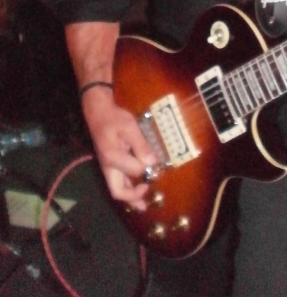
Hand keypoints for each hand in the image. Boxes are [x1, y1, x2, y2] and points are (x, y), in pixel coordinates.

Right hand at [81, 88, 157, 209]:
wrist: (98, 113)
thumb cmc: (114, 119)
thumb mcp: (129, 127)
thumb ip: (141, 145)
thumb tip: (152, 162)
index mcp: (113, 157)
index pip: (134, 171)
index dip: (146, 169)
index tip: (156, 164)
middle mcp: (109, 166)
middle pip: (118, 191)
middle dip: (133, 198)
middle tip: (146, 202)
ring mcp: (108, 167)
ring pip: (117, 188)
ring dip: (130, 197)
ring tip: (143, 205)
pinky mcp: (110, 164)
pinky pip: (118, 181)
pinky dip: (127, 188)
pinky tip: (136, 189)